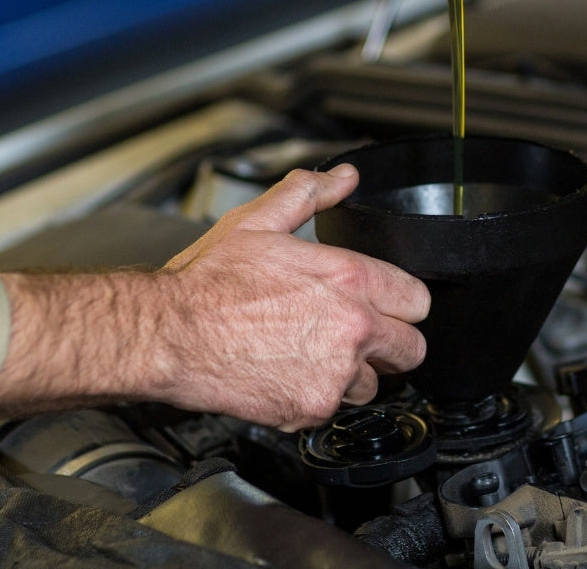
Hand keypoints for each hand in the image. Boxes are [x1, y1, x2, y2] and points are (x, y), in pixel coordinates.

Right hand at [0, 165, 428, 431]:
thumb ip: (309, 195)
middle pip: (411, 349)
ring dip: (354, 374)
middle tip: (359, 335)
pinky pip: (335, 409)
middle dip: (390, 342)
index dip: (401, 301)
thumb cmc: (207, 282)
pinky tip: (289, 373)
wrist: (168, 335)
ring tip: (314, 354)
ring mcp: (334, 374)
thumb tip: (342, 177)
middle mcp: (351, 328)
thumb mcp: (258, 221)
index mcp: (348, 278)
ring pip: (374, 385)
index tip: (386, 304)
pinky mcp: (311, 409)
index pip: (418, 300)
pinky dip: (318, 397)